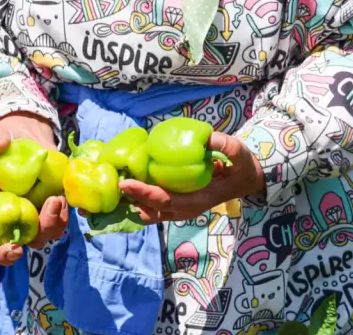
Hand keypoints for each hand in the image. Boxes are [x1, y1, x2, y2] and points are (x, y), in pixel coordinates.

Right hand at [0, 112, 68, 264]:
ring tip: (54, 201)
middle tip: (15, 248)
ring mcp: (28, 219)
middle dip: (5, 254)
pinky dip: (62, 219)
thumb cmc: (8, 144)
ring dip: (45, 228)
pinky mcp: (50, 214)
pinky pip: (57, 227)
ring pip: (34, 240)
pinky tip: (64, 200)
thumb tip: (0, 144)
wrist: (31, 143)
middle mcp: (4, 217)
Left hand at [119, 132, 264, 223]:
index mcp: (198, 200)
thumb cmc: (240, 167)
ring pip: (149, 213)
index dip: (146, 194)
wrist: (245, 180)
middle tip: (109, 188)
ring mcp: (179, 209)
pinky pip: (152, 206)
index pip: (167, 201)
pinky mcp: (175, 203)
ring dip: (129, 204)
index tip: (127, 184)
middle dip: (130, 201)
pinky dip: (136, 200)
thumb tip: (209, 139)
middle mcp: (185, 209)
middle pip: (152, 210)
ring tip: (107, 192)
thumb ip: (227, 147)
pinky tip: (123, 186)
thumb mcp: (240, 155)